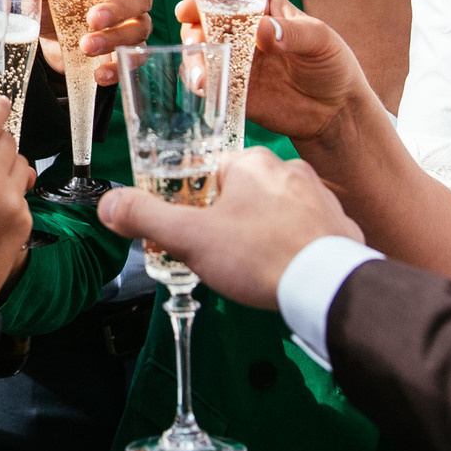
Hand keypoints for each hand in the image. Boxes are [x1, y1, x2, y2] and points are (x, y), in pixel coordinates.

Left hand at [38, 0, 163, 83]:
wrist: (48, 38)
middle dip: (119, 9)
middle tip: (92, 18)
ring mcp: (133, 23)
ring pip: (140, 29)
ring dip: (114, 39)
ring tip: (86, 46)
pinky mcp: (126, 51)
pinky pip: (135, 60)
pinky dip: (118, 68)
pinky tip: (99, 74)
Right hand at [98, 149, 363, 309]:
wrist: (328, 288)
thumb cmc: (260, 257)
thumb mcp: (190, 237)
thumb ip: (145, 216)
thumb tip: (108, 203)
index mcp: (251, 162)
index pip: (210, 172)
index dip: (193, 202)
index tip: (189, 229)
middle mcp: (289, 169)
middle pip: (243, 191)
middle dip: (227, 219)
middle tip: (216, 254)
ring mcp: (320, 197)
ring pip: (276, 210)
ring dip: (262, 232)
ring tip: (250, 266)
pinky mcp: (341, 226)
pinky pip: (308, 231)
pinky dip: (294, 246)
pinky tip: (284, 270)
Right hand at [183, 0, 367, 144]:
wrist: (336, 111)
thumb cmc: (332, 65)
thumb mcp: (320, 40)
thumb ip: (293, 33)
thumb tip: (261, 30)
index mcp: (263, 7)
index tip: (191, 6)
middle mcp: (243, 31)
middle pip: (205, 21)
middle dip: (193, 29)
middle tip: (196, 42)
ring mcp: (236, 60)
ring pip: (201, 52)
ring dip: (194, 60)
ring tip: (201, 76)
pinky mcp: (233, 89)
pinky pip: (208, 83)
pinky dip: (200, 84)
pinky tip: (205, 88)